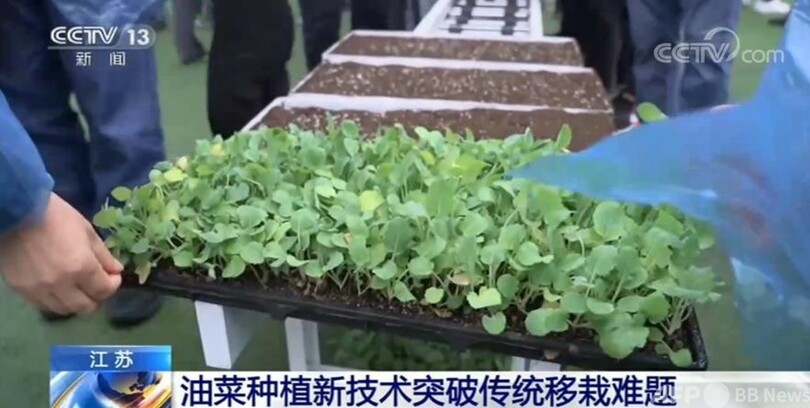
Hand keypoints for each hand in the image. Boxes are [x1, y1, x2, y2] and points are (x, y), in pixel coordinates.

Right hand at [0, 193, 122, 313]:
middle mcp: (61, 284)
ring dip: (76, 301)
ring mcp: (39, 289)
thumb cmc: (56, 216)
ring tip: (78, 287)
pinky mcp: (21, 289)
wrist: (17, 210)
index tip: (113, 275)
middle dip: (97, 297)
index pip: (104, 290)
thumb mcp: (86, 231)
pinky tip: (58, 287)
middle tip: (97, 284)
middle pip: (85, 307)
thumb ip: (103, 255)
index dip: (113, 284)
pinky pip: (43, 304)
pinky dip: (55, 300)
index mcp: (81, 267)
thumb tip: (116, 270)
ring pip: (64, 309)